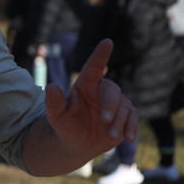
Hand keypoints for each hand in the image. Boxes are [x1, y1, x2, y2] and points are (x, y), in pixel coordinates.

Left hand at [43, 39, 137, 153]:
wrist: (78, 142)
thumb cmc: (66, 124)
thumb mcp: (56, 115)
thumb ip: (54, 102)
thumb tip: (50, 87)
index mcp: (86, 85)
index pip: (94, 67)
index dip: (100, 54)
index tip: (107, 42)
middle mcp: (102, 91)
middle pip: (112, 91)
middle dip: (110, 105)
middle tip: (104, 120)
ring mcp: (116, 103)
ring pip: (123, 108)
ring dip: (118, 122)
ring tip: (110, 135)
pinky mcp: (126, 116)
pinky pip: (133, 118)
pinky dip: (132, 127)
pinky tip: (128, 138)